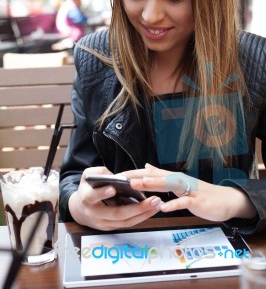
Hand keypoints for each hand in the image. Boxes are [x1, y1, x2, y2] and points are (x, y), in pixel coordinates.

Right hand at [68, 166, 161, 229]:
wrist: (79, 210)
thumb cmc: (87, 188)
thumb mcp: (88, 176)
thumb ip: (99, 172)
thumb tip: (115, 176)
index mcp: (86, 198)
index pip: (93, 197)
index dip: (102, 193)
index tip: (113, 188)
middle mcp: (95, 214)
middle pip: (116, 214)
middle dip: (137, 207)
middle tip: (153, 199)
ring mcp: (103, 223)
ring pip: (125, 222)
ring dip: (143, 214)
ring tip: (158, 204)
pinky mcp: (111, 228)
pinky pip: (128, 224)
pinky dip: (141, 217)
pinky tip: (152, 209)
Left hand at [124, 164, 256, 221]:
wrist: (225, 200)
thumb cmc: (200, 194)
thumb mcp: (179, 183)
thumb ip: (162, 175)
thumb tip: (146, 165)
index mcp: (174, 177)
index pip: (151, 172)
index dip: (135, 173)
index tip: (119, 175)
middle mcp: (180, 180)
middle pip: (157, 176)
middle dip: (140, 177)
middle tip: (123, 179)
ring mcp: (189, 189)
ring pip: (168, 185)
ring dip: (152, 185)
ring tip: (137, 186)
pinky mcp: (197, 200)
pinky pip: (184, 202)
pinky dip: (173, 204)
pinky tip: (163, 207)